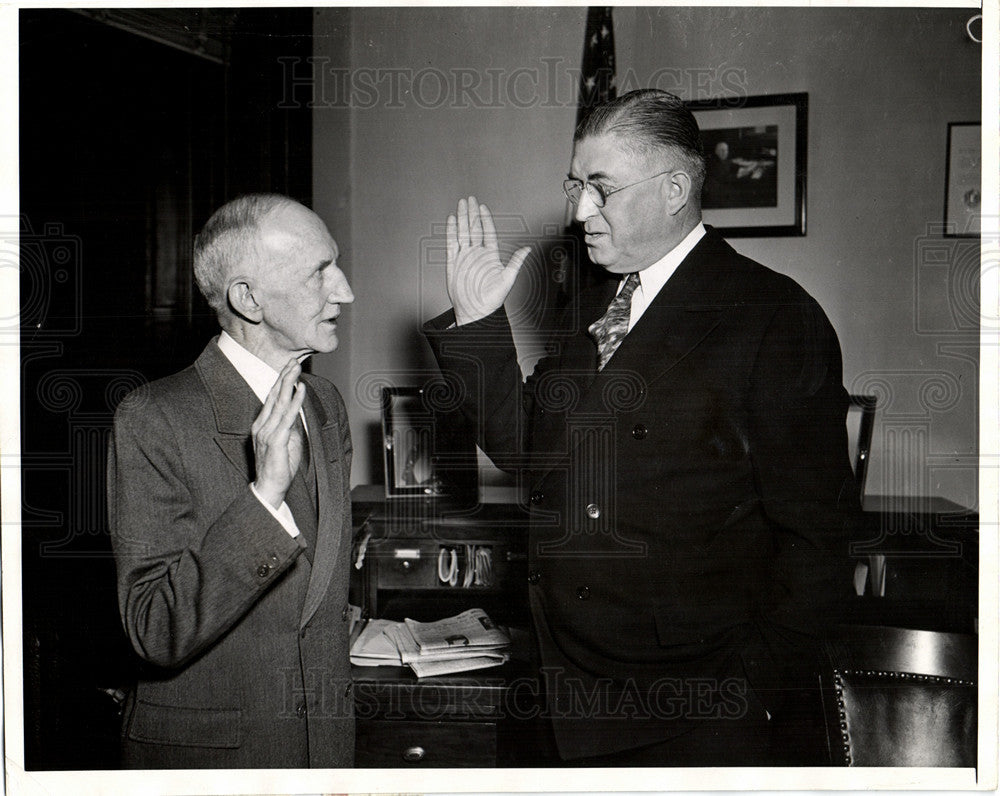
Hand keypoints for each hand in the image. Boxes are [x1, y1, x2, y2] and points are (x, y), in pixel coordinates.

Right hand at [251, 359, 306, 508]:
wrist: (269, 488)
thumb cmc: (278, 467)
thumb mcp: (286, 441)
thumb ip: (290, 426)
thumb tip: (297, 411)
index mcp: (262, 425)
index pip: (272, 399)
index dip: (280, 382)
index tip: (288, 368)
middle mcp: (262, 426)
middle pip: (274, 396)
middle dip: (284, 377)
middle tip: (292, 361)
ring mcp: (267, 432)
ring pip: (280, 402)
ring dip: (289, 383)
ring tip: (296, 368)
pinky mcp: (275, 440)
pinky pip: (287, 417)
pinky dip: (295, 401)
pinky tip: (300, 390)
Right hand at [446, 196, 530, 325]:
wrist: (475, 311)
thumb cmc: (492, 299)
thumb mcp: (507, 279)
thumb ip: (515, 262)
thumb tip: (527, 249)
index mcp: (490, 255)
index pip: (487, 232)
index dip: (485, 219)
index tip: (483, 208)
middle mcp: (476, 253)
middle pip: (473, 228)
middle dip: (471, 213)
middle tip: (470, 199)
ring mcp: (464, 257)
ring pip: (462, 233)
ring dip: (461, 219)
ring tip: (461, 205)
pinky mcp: (453, 263)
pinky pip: (451, 244)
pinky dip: (451, 232)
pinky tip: (452, 221)